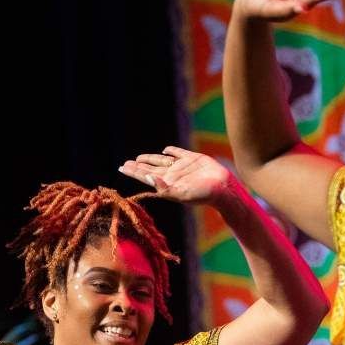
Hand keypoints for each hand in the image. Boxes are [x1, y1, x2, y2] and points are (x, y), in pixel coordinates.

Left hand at [120, 147, 236, 204]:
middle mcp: (172, 175)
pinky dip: (171, 151)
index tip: (121, 167)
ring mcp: (181, 167)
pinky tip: (165, 150)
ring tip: (138, 159)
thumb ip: (163, 186)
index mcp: (166, 184)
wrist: (223, 188)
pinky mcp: (192, 159)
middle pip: (150, 169)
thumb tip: (148, 178)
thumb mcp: (181, 193)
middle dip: (137, 167)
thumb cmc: (202, 194)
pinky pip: (178, 153)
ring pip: (161, 161)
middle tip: (125, 164)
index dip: (133, 172)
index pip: (145, 176)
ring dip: (149, 159)